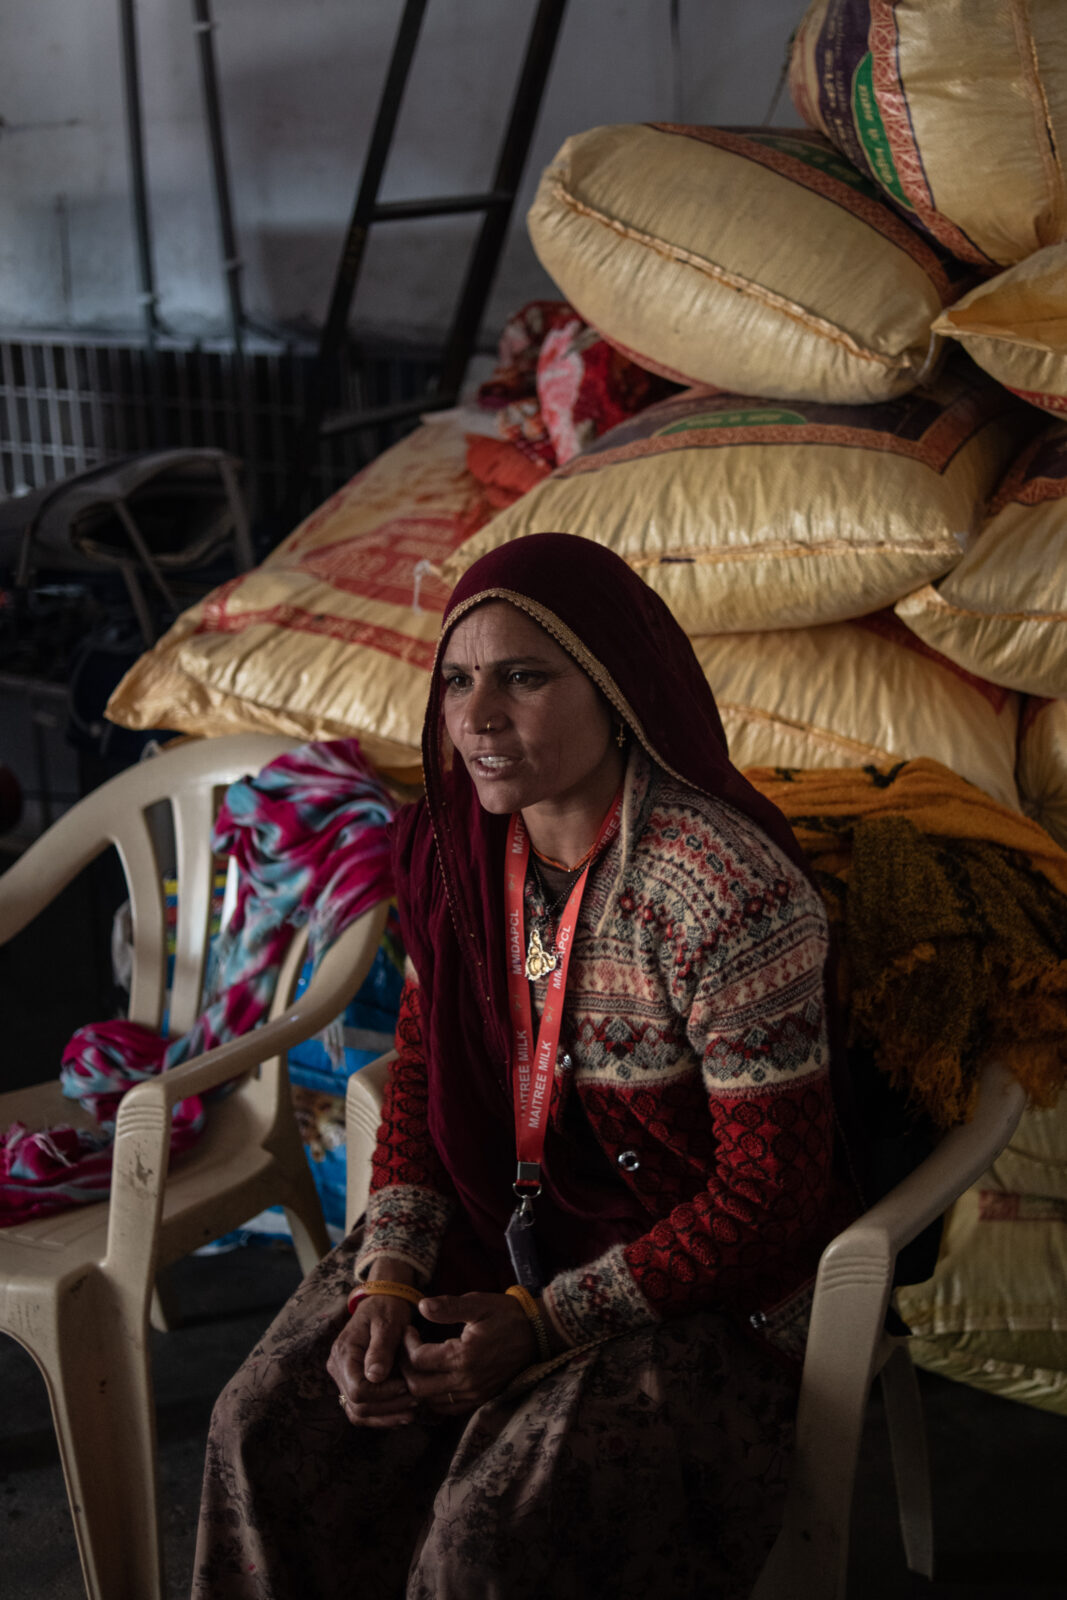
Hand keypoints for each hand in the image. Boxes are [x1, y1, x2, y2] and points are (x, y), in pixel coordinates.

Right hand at [328, 1294, 418, 1427]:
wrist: (382, 1301)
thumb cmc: (387, 1309)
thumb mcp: (388, 1323)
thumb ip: (381, 1348)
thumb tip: (375, 1376)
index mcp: (344, 1353)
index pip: (358, 1390)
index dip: (384, 1394)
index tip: (407, 1386)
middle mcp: (337, 1368)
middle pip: (357, 1405)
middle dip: (388, 1407)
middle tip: (416, 1400)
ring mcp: (342, 1378)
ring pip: (358, 1413)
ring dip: (386, 1416)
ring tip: (413, 1411)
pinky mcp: (352, 1383)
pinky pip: (362, 1409)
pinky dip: (382, 1415)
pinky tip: (403, 1413)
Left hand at [401, 1292, 537, 1414]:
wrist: (538, 1334)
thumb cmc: (506, 1315)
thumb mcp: (478, 1304)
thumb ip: (448, 1306)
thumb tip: (421, 1306)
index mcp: (463, 1357)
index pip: (418, 1360)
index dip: (406, 1344)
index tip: (409, 1329)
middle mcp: (466, 1382)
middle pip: (418, 1387)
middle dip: (405, 1368)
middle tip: (407, 1348)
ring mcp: (474, 1395)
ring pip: (430, 1402)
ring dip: (417, 1385)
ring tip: (417, 1363)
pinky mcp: (480, 1400)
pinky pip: (446, 1409)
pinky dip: (433, 1397)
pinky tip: (433, 1378)